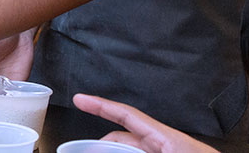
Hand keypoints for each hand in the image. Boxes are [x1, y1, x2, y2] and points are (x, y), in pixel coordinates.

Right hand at [72, 94, 218, 152]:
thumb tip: (113, 144)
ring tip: (97, 151)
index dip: (101, 105)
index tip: (80, 99)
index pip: (127, 115)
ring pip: (131, 151)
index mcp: (167, 139)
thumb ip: (137, 148)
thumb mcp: (168, 151)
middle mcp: (165, 145)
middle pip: (123, 140)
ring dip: (114, 152)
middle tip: (83, 150)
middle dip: (102, 145)